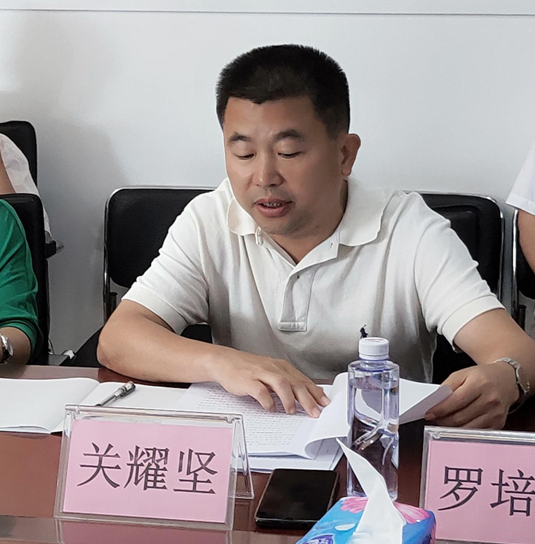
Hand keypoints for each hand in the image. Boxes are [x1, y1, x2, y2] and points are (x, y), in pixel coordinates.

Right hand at [208, 348, 329, 417]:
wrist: (224, 361)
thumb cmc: (248, 368)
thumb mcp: (269, 371)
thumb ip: (285, 382)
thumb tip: (303, 396)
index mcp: (280, 366)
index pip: (302, 379)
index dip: (315, 391)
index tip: (324, 402)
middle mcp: (272, 368)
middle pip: (294, 382)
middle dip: (307, 398)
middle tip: (315, 412)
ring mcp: (260, 373)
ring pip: (280, 383)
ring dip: (288, 398)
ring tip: (292, 411)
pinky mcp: (247, 380)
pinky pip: (260, 391)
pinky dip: (267, 401)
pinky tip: (270, 408)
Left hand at [425, 362, 518, 428]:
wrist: (506, 380)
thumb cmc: (482, 376)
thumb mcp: (462, 374)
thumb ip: (448, 387)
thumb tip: (435, 402)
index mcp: (479, 384)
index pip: (456, 401)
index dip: (440, 409)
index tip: (429, 413)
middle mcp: (490, 400)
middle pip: (461, 417)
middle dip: (443, 420)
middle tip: (433, 419)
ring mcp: (496, 414)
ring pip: (468, 428)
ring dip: (452, 428)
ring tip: (442, 423)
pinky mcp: (499, 424)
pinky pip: (477, 432)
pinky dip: (464, 431)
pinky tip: (456, 426)